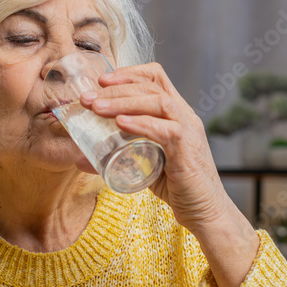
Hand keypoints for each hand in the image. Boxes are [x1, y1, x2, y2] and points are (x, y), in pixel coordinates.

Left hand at [78, 62, 231, 235]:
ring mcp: (189, 131)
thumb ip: (119, 156)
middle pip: (152, 86)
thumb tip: (81, 157)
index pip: (156, 77)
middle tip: (88, 99)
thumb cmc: (177, 188)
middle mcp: (185, 116)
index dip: (128, 73)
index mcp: (176, 114)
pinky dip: (140, 124)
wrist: (205, 212)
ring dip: (123, 102)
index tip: (102, 81)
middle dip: (116, 88)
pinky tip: (120, 124)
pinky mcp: (187, 151)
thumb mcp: (145, 165)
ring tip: (96, 109)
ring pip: (158, 102)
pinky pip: (164, 129)